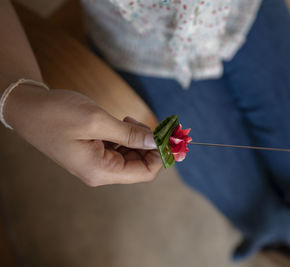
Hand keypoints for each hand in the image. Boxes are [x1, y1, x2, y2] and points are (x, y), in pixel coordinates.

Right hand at [3, 85, 161, 185]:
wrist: (27, 108)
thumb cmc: (57, 114)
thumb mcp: (97, 121)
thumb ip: (130, 134)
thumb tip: (157, 141)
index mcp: (101, 171)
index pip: (145, 173)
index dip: (161, 156)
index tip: (167, 135)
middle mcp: (100, 172)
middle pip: (140, 166)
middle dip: (151, 145)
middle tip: (149, 123)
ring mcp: (97, 163)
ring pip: (132, 157)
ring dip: (139, 139)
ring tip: (129, 120)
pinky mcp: (94, 153)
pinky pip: (120, 150)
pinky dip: (128, 138)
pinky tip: (123, 123)